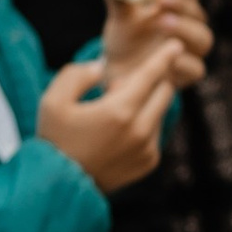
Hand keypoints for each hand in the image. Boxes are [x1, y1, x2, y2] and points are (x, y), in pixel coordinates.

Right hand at [37, 46, 176, 194]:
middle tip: (117, 88)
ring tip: (112, 114)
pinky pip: (155, 133)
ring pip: (160, 112)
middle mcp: (141, 131)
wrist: (59, 186)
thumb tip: (103, 68)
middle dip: (151, 81)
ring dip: (145, 104)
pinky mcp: (149, 163)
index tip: (177, 45)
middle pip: (164, 92)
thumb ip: (77, 74)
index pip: (151, 76)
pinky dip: (143, 125)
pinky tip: (116, 133)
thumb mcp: (53, 100)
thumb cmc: (54, 139)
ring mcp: (148, 149)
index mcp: (119, 111)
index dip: (165, 57)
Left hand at [100, 0, 210, 90]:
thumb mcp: (119, 16)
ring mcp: (191, 52)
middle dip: (181, 4)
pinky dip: (184, 60)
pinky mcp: (187, 75)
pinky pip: (195, 68)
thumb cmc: (124, 38)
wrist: (117, 72)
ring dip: (185, 28)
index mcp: (177, 7)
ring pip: (203, 38)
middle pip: (197, 13)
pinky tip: (170, 55)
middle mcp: (189, 27)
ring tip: (163, 22)